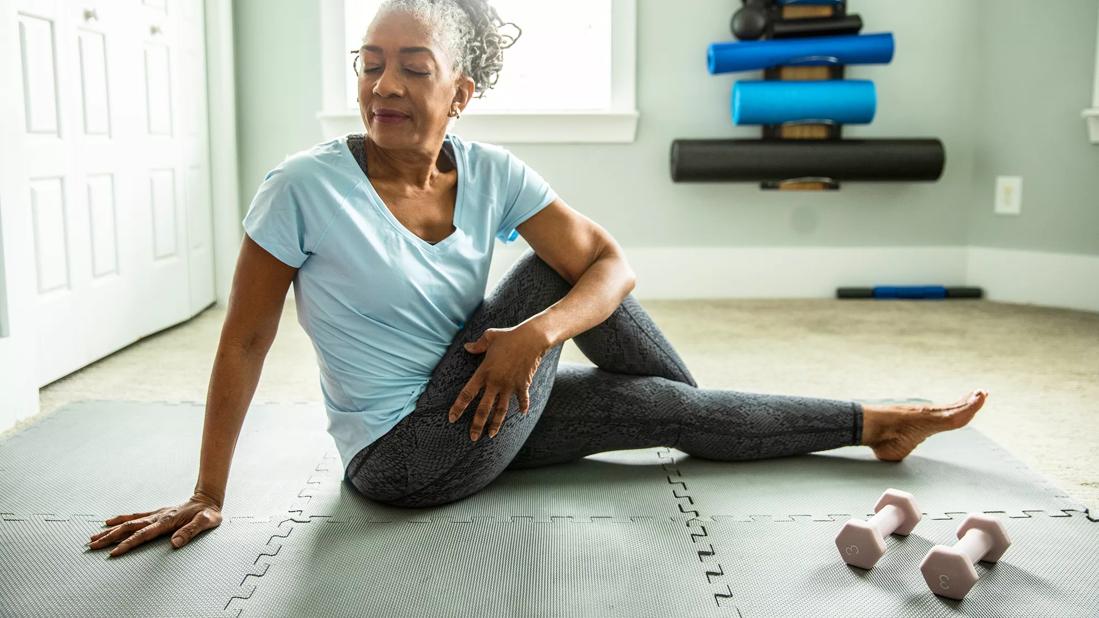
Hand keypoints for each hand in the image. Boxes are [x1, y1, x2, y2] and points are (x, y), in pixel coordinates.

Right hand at [87, 492, 222, 557]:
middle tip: (92, 546)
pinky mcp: (156, 514)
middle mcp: (157, 517)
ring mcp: (155, 514)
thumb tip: (174, 543)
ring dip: (110, 530)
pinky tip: (109, 522)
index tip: (113, 552)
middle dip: (110, 538)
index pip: (143, 535)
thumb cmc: (208, 514)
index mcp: (167, 522)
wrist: (208, 500)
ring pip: (128, 522)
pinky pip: (135, 516)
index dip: (128, 544)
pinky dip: (120, 519)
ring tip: (93, 536)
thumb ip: (190, 532)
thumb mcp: (205, 522)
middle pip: (129, 528)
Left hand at [449, 324, 549, 440]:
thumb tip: (466, 347)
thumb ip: (477, 345)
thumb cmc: (509, 336)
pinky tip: (522, 414)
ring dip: (496, 424)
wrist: (532, 338)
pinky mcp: (522, 385)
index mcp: (484, 372)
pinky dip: (523, 406)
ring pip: (501, 410)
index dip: (459, 407)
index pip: (467, 393)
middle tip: (472, 437)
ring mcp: (510, 385)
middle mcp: (495, 382)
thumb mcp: (489, 337)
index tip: (452, 418)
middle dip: (477, 424)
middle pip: (483, 408)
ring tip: (491, 435)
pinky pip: (522, 399)